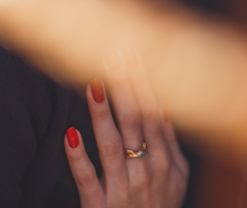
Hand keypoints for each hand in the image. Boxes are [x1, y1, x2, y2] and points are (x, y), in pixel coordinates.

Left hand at [64, 52, 188, 207]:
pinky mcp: (100, 206)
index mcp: (165, 160)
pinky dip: (78, 158)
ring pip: (111, 143)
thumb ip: (170, 143)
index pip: (153, 111)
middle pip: (135, 120)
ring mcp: (123, 188)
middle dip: (124, 85)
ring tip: (91, 82)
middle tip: (113, 53)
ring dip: (101, 111)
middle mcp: (146, 170)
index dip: (143, 81)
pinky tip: (70, 134)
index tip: (133, 53)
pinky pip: (86, 179)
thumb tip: (164, 106)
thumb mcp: (177, 178)